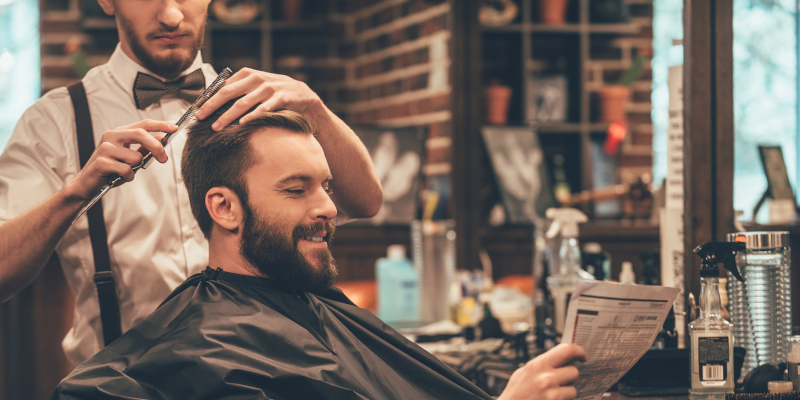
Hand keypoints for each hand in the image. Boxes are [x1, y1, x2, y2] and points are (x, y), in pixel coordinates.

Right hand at [62, 120, 175, 199]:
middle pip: (141, 134)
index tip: (174, 128)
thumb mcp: (129, 157)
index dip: (160, 125)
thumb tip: (161, 138)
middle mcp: (111, 137)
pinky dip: (127, 177)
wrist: (87, 184)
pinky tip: (118, 177)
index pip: (143, 124)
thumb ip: (143, 148)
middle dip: (156, 147)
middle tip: (163, 159)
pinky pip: (127, 170)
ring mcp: (105, 148)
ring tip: (123, 172)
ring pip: (135, 157)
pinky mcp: (102, 161)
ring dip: (135, 168)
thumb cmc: (109, 171)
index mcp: (118, 133)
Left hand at [194, 68, 322, 130]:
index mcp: (247, 74)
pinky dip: (252, 116)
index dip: (208, 98)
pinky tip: (242, 125)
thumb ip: (238, 90)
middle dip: (212, 106)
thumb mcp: (255, 87)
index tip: (196, 110)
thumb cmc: (274, 94)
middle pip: (228, 93)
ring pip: (243, 102)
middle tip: (200, 118)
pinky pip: (263, 108)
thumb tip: (212, 101)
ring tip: (217, 127)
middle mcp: (256, 79)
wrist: (303, 96)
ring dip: (228, 116)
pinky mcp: (281, 97)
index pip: (222, 86)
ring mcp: (269, 88)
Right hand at [497, 343, 586, 399]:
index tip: (582, 356)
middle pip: (574, 371)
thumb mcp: (523, 373)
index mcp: (537, 365)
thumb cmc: (515, 395)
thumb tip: (558, 358)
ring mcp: (552, 394)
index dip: (579, 351)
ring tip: (551, 395)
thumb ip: (541, 365)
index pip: (566, 349)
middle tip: (561, 381)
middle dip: (569, 377)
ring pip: (573, 389)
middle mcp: (546, 378)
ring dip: (566, 393)